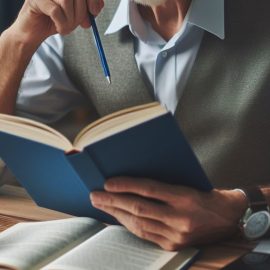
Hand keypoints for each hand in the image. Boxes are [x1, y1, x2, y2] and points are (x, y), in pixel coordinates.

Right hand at [11, 0, 103, 45]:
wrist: (34, 31)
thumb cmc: (55, 21)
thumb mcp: (76, 16)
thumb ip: (87, 10)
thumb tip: (95, 8)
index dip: (93, 0)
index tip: (93, 11)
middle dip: (81, 13)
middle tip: (76, 24)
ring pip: (66, 1)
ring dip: (70, 20)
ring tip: (65, 27)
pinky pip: (56, 11)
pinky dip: (61, 24)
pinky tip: (59, 28)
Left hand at [91, 177, 247, 250]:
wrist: (229, 219)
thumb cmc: (207, 194)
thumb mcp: (189, 181)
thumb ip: (164, 182)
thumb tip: (135, 179)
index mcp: (186, 197)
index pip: (150, 189)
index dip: (126, 185)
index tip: (108, 182)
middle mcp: (180, 218)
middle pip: (139, 208)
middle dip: (113, 201)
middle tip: (95, 195)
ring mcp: (176, 235)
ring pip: (139, 223)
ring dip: (116, 214)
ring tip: (101, 205)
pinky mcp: (173, 245)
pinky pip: (145, 235)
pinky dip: (128, 225)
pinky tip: (117, 217)